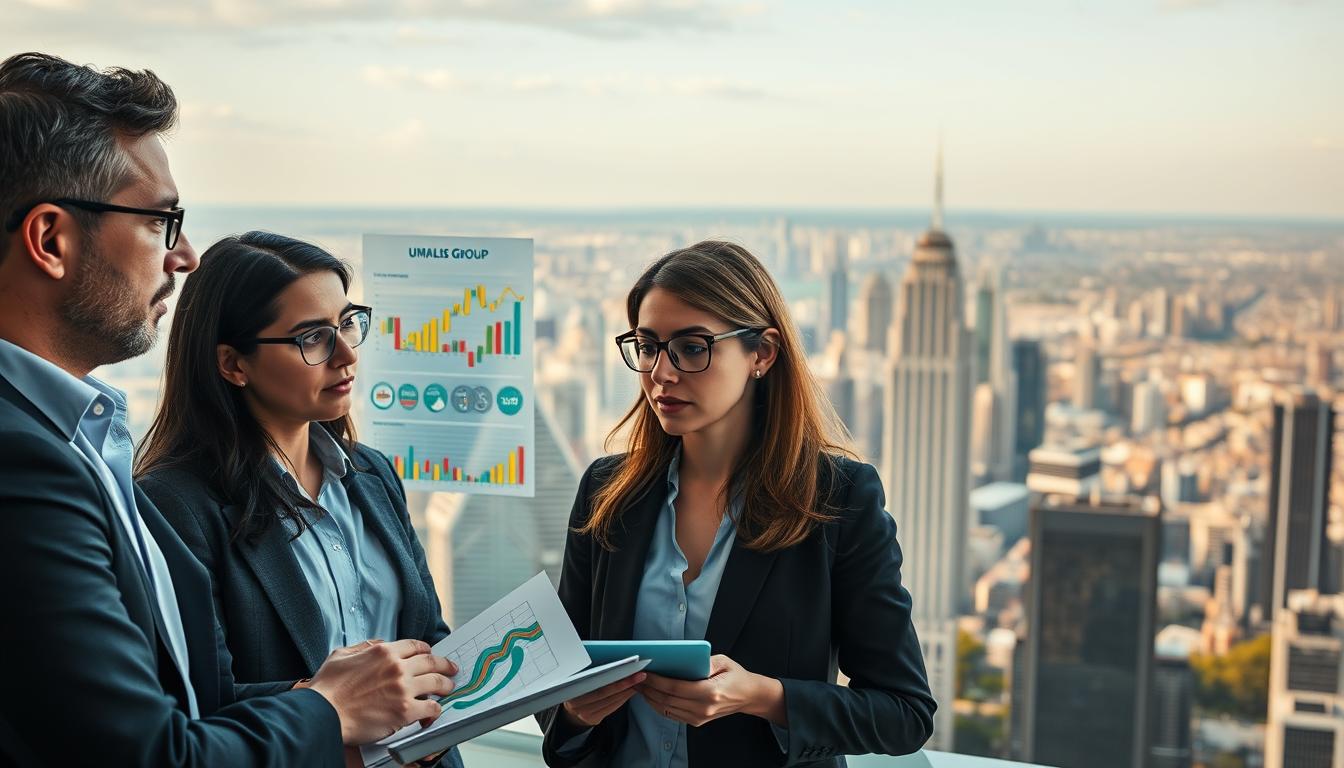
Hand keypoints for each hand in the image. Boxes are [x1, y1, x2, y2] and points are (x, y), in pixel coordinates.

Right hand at [307, 638, 458, 744]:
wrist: (323, 714)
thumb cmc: (327, 688)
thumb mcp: (341, 655)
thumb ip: (362, 647)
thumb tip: (377, 644)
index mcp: (383, 651)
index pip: (415, 646)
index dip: (426, 650)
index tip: (431, 654)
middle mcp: (397, 666)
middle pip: (431, 662)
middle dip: (444, 665)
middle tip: (452, 669)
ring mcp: (402, 688)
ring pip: (436, 683)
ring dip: (445, 685)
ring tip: (449, 688)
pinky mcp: (404, 711)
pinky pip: (430, 708)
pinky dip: (435, 709)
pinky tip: (435, 710)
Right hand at [560, 672, 646, 727]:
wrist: (571, 709)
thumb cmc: (579, 688)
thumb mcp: (580, 678)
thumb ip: (590, 672)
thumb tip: (614, 662)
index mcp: (571, 688)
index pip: (595, 681)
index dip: (611, 674)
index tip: (627, 668)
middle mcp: (576, 702)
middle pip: (604, 692)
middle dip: (624, 683)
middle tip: (639, 675)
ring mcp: (584, 713)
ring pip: (610, 700)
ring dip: (626, 691)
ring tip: (638, 682)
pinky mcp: (593, 719)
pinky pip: (611, 708)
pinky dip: (623, 699)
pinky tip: (630, 691)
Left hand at [637, 654, 785, 727]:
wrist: (749, 696)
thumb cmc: (735, 676)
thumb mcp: (723, 661)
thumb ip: (703, 661)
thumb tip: (682, 661)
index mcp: (710, 692)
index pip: (675, 688)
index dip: (657, 681)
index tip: (645, 672)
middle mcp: (703, 708)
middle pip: (667, 700)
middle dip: (648, 689)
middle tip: (635, 677)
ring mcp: (699, 718)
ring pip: (666, 709)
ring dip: (649, 697)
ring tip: (639, 685)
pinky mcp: (696, 722)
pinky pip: (671, 714)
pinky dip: (657, 705)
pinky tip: (651, 694)